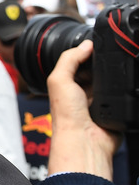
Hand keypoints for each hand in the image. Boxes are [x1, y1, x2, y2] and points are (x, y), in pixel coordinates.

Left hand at [46, 40, 120, 178]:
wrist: (85, 140)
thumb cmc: (67, 116)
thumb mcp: (59, 79)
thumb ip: (69, 59)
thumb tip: (86, 45)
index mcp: (68, 84)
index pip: (80, 62)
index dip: (88, 53)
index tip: (97, 44)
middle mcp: (83, 92)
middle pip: (98, 70)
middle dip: (103, 65)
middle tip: (109, 58)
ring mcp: (100, 101)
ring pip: (112, 82)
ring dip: (115, 78)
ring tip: (117, 72)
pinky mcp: (115, 109)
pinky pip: (123, 95)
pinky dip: (125, 90)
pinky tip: (124, 87)